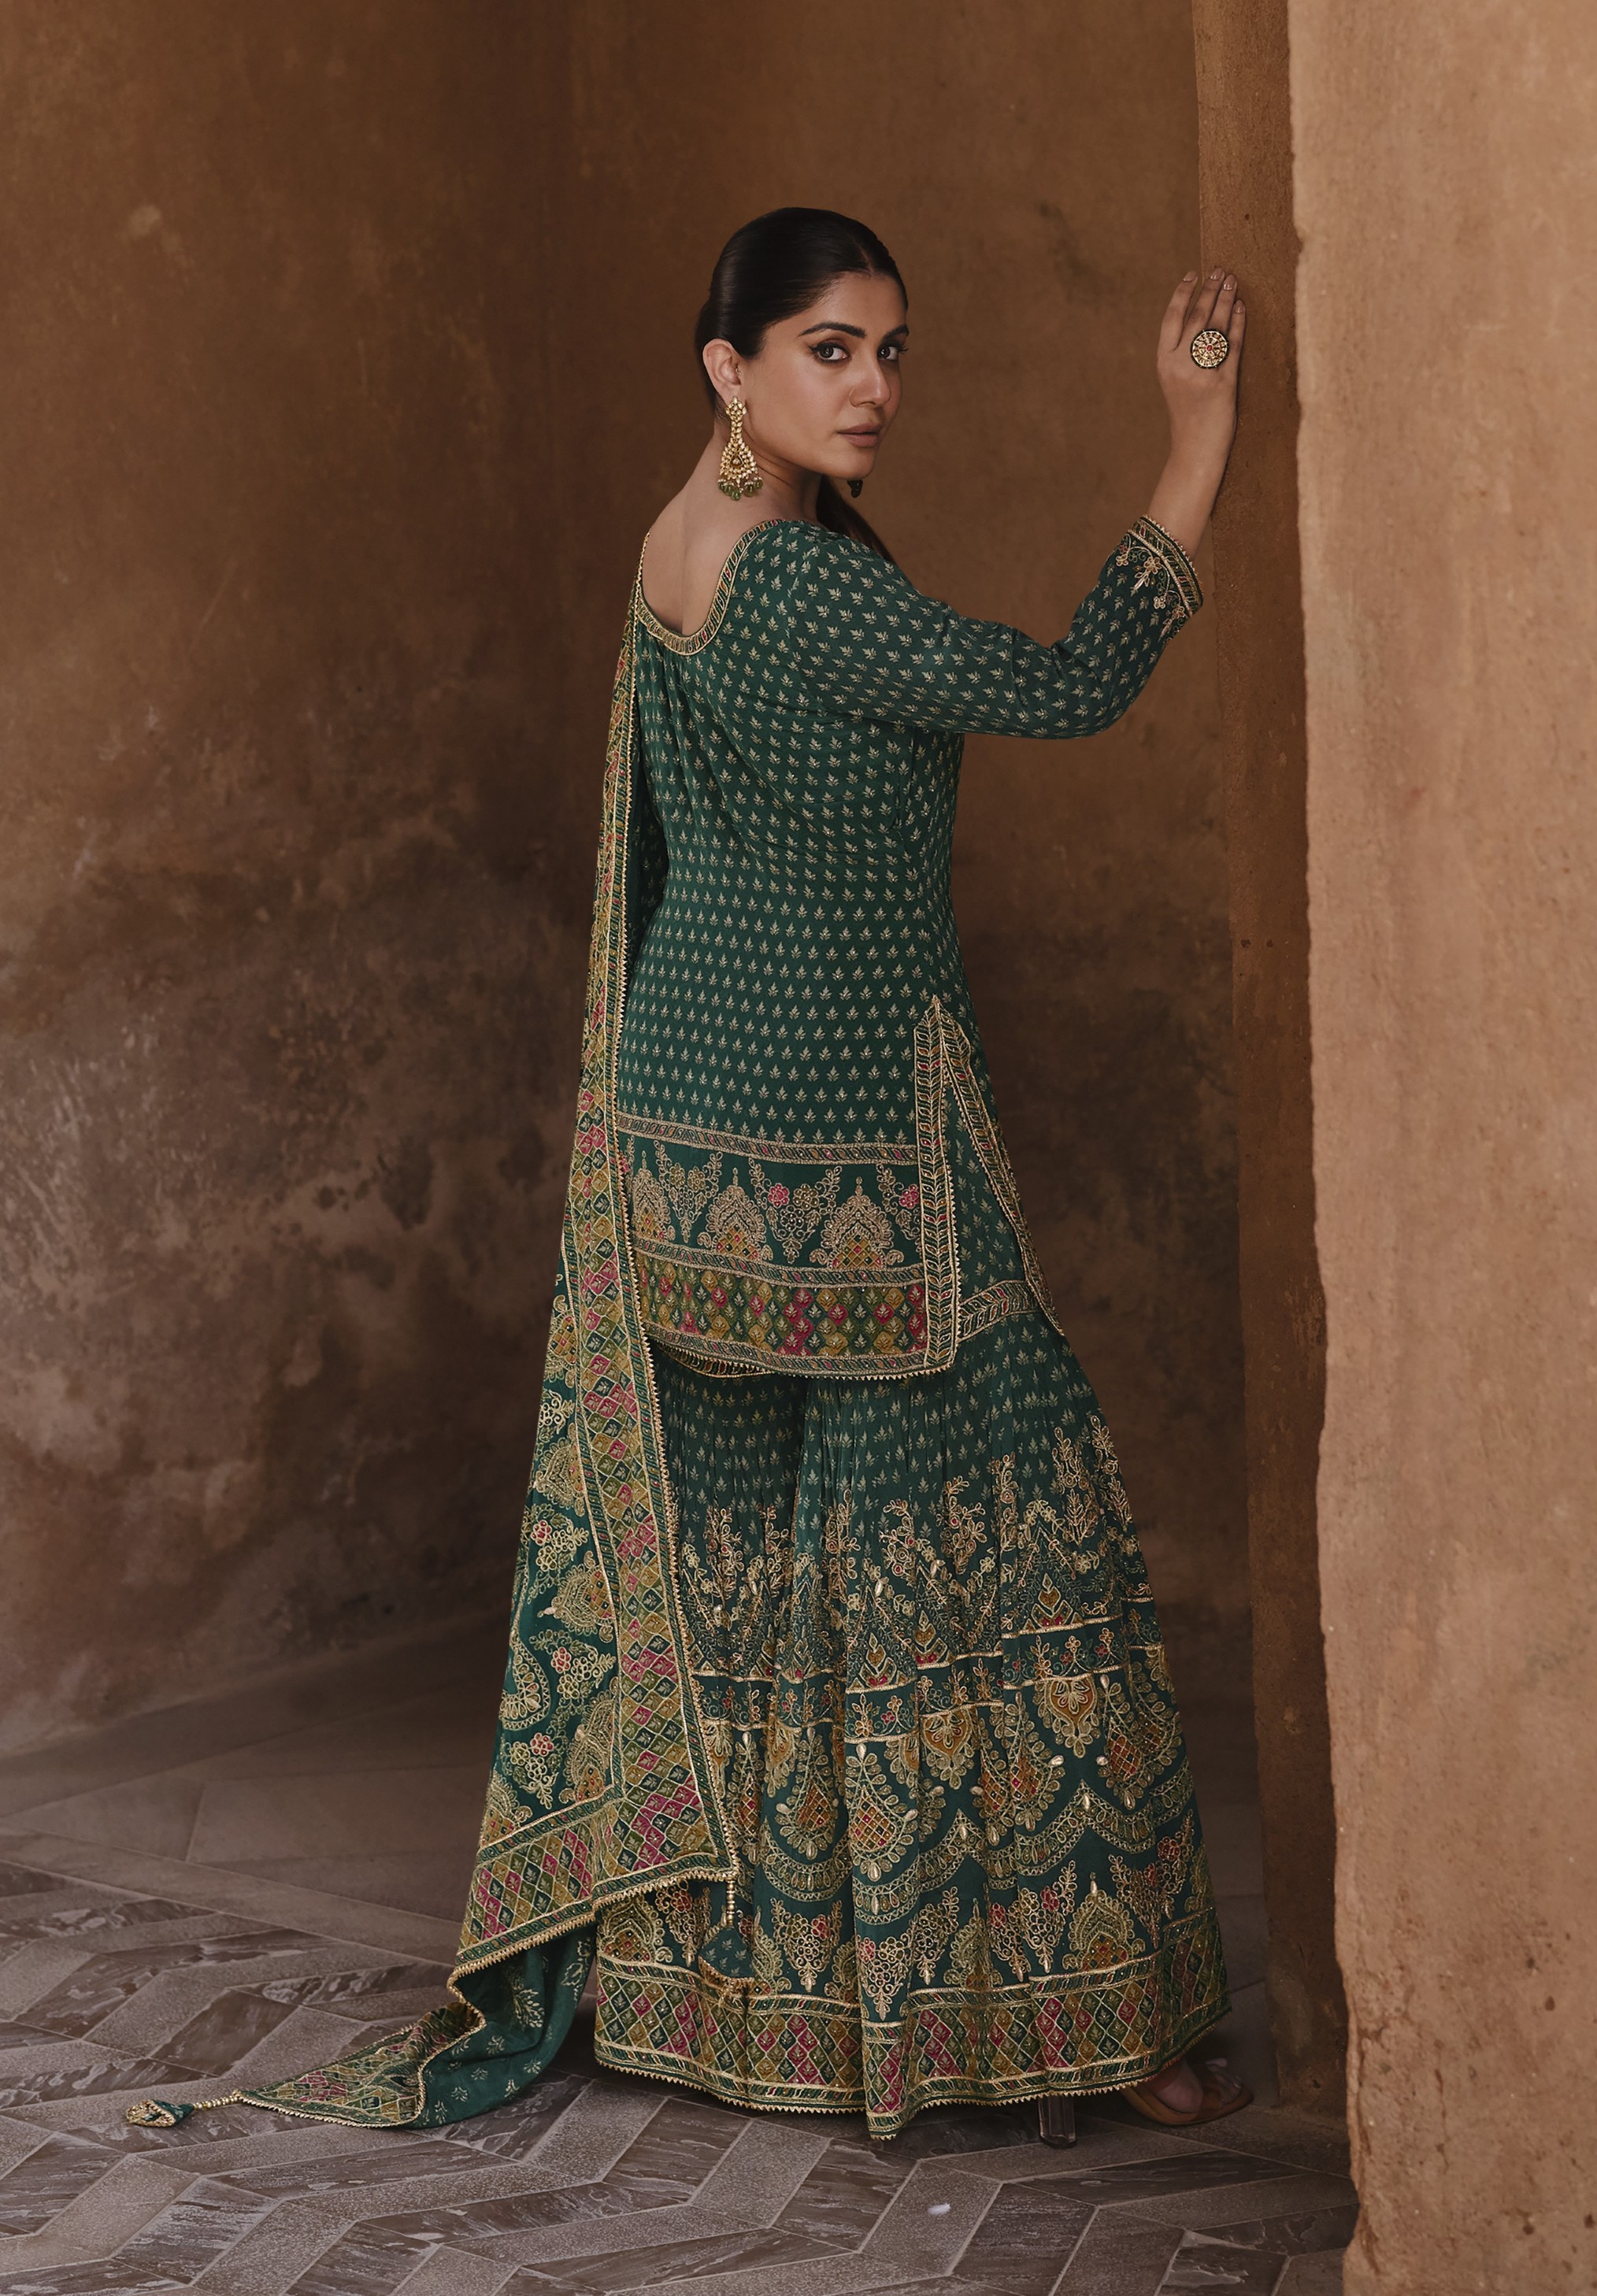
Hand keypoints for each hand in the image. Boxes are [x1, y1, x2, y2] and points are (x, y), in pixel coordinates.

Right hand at [1145, 268, 1245, 555]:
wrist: (1194, 453)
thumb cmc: (1189, 418)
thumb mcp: (1176, 383)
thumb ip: (1182, 355)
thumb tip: (1200, 321)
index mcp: (1163, 363)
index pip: (1172, 318)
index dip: (1183, 293)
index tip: (1193, 273)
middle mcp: (1179, 366)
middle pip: (1196, 317)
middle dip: (1209, 290)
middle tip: (1221, 270)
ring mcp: (1200, 375)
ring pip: (1213, 328)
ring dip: (1224, 300)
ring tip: (1232, 281)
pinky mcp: (1222, 385)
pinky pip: (1231, 348)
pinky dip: (1237, 325)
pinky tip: (1242, 308)